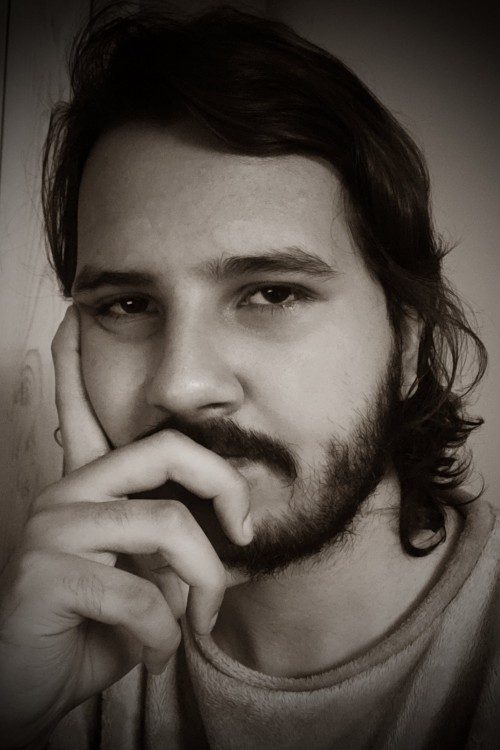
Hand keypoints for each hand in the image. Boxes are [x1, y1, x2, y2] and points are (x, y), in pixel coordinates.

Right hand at [0, 306, 251, 748]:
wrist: (36, 692)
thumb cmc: (95, 631)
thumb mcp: (147, 581)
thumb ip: (175, 546)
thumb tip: (232, 534)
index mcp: (90, 489)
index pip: (83, 412)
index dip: (74, 364)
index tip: (73, 318)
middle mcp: (67, 494)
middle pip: (168, 452)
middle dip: (226, 489)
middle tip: (245, 535)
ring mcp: (53, 529)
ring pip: (167, 526)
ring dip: (203, 584)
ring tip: (198, 619)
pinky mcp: (46, 575)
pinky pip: (140, 594)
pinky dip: (163, 633)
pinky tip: (149, 650)